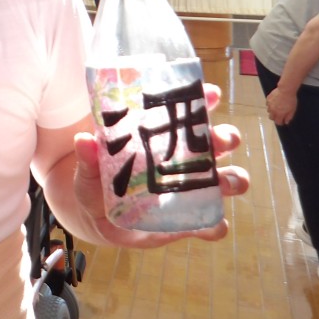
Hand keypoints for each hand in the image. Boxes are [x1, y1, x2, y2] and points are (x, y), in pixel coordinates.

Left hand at [72, 84, 249, 246]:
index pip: (185, 114)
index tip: (210, 93)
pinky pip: (212, 224)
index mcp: (160, 138)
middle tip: (221, 138)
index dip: (201, 100)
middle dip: (225, 137)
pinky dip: (217, 225)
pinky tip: (213, 223)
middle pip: (216, 143)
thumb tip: (84, 139)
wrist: (94, 219)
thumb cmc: (95, 183)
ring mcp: (189, 191)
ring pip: (225, 179)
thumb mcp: (89, 169)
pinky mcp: (188, 221)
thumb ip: (88, 157)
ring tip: (225, 181)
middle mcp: (182, 160)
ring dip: (233, 178)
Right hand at [266, 87, 297, 124]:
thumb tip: (286, 122)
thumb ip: (289, 117)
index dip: (280, 122)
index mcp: (279, 114)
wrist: (285, 90)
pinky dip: (270, 105)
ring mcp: (269, 105)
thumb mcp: (292, 110)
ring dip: (272, 111)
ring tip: (277, 108)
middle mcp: (273, 110)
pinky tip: (275, 102)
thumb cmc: (290, 100)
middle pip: (271, 117)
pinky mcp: (267, 99)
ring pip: (268, 111)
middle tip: (279, 115)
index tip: (282, 121)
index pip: (277, 122)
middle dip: (275, 118)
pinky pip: (267, 104)